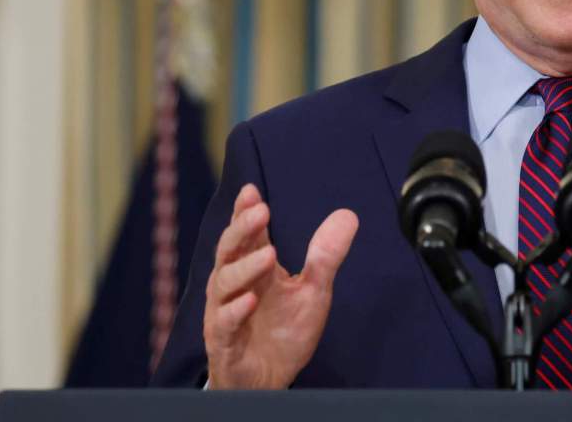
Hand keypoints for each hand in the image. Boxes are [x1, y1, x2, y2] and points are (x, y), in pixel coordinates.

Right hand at [203, 183, 358, 388]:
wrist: (271, 380)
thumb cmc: (285, 332)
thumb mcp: (313, 290)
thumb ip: (326, 255)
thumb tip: (348, 214)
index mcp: (254, 267)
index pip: (247, 234)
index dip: (245, 211)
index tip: (252, 190)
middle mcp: (234, 284)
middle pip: (230, 249)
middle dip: (242, 228)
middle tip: (261, 211)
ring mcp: (225, 311)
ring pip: (224, 282)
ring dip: (245, 267)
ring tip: (270, 254)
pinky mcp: (224, 340)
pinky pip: (223, 322)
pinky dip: (235, 310)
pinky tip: (249, 300)